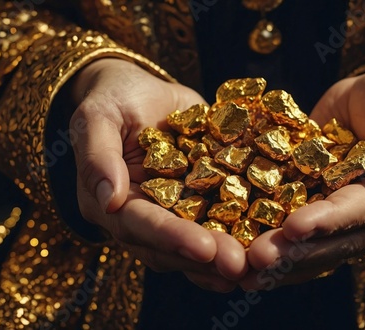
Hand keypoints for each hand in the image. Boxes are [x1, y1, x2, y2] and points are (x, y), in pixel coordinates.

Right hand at [68, 59, 246, 291]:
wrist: (141, 90)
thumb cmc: (113, 99)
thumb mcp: (98, 118)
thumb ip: (98, 157)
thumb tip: (110, 200)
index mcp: (116, 204)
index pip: (141, 226)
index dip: (172, 238)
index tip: (204, 248)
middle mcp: (146, 217)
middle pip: (173, 247)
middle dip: (207, 258)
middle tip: (239, 266)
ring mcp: (176, 211)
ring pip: (198, 245)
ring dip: (227, 256)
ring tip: (257, 266)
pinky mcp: (202, 198)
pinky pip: (222, 220)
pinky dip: (242, 234)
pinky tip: (266, 243)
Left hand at [241, 63, 364, 289]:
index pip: (359, 214)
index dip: (326, 222)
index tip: (293, 228)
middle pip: (331, 243)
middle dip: (293, 253)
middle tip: (256, 260)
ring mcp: (341, 216)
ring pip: (311, 249)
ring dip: (278, 261)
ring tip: (243, 272)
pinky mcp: (315, 206)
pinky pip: (295, 232)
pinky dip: (271, 244)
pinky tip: (242, 256)